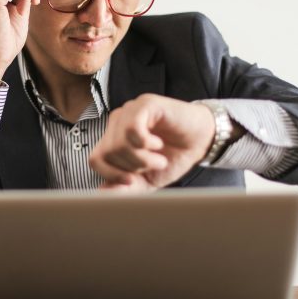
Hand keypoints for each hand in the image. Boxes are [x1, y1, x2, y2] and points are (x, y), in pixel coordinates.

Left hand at [89, 94, 215, 191]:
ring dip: (142, 158)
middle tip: (153, 165)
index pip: (95, 159)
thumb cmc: (173, 157)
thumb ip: (125, 188)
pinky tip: (158, 144)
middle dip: (132, 167)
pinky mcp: (145, 104)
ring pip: (119, 143)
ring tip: (159, 157)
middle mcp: (118, 122)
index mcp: (113, 138)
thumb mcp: (147, 180)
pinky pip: (132, 129)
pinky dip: (146, 143)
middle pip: (107, 153)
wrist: (201, 141)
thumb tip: (102, 194)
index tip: (132, 180)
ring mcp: (130, 111)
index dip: (111, 175)